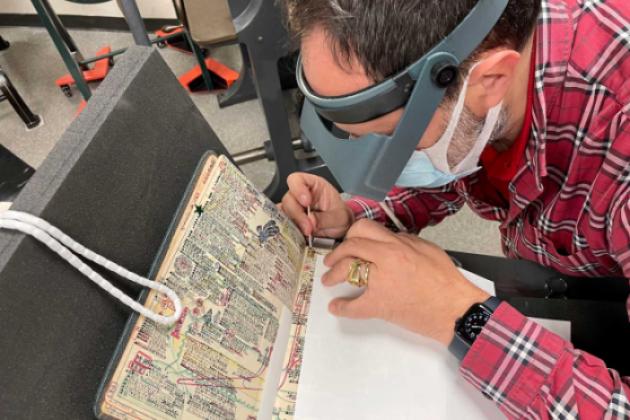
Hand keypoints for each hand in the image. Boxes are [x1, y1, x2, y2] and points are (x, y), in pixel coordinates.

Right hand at [281, 173, 353, 238]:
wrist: (340, 230)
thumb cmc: (340, 217)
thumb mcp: (339, 217)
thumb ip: (325, 218)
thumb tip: (311, 221)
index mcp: (313, 186)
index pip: (297, 179)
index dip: (298, 189)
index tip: (306, 202)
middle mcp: (299, 195)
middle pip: (288, 199)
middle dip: (297, 215)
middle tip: (308, 228)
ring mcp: (293, 209)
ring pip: (283, 213)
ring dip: (293, 225)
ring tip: (306, 234)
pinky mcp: (289, 222)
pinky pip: (282, 225)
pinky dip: (287, 231)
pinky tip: (297, 236)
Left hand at [322, 219, 490, 344]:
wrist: (456, 309)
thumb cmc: (447, 281)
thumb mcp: (426, 249)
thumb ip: (404, 240)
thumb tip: (387, 239)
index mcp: (398, 244)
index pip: (363, 230)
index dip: (350, 236)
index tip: (347, 243)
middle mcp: (386, 259)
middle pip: (350, 247)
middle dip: (336, 254)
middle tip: (330, 262)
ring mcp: (381, 282)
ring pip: (346, 270)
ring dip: (333, 274)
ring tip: (328, 280)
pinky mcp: (380, 305)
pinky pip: (354, 305)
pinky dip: (342, 307)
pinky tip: (336, 307)